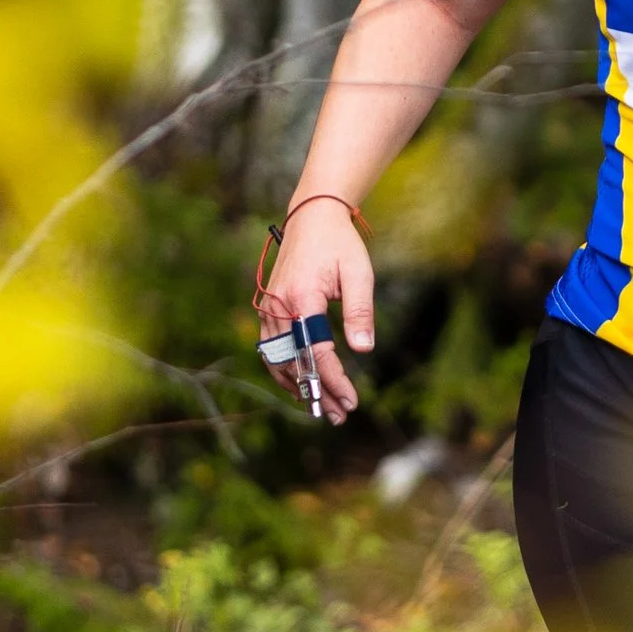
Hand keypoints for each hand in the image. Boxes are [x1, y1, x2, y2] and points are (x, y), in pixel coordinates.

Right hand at [259, 196, 374, 421]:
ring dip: (299, 387)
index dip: (333, 380)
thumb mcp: (359, 272)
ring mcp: (269, 308)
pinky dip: (284, 370)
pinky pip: (270, 349)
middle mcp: (278, 306)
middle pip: (294, 362)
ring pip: (277, 360)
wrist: (311, 216)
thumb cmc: (339, 243)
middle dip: (317, 392)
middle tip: (339, 416)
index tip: (351, 400)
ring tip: (322, 408)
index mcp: (301, 298)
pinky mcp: (268, 308)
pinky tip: (301, 386)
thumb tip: (364, 349)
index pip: (316, 351)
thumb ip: (360, 310)